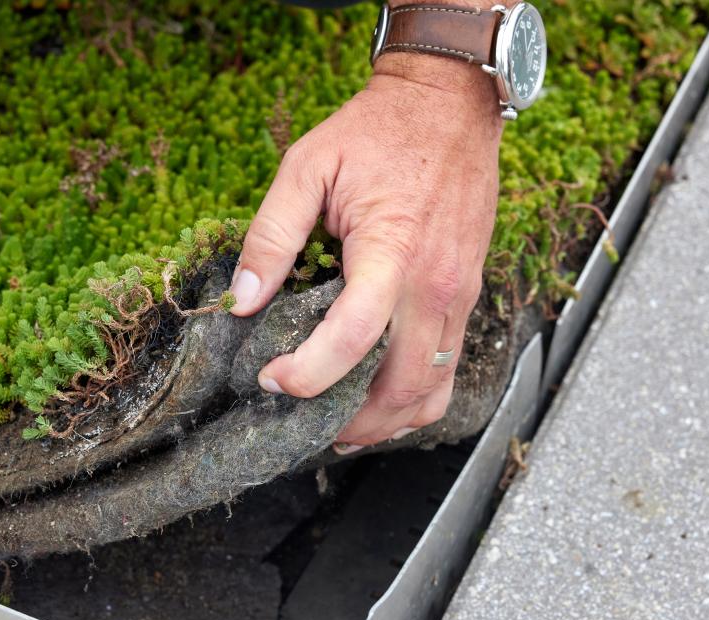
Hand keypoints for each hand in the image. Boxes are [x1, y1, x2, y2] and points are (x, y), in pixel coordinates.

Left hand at [229, 54, 502, 449]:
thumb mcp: (306, 168)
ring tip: (340, 427)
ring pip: (431, 390)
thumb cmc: (376, 132)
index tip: (270, 379)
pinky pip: (447, 368)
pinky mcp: (468, 297)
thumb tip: (241, 301)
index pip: (353, 339)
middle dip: (350, 420)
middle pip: (400, 387)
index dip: (307, 373)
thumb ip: (269, 237)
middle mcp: (436, 286)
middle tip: (301, 421)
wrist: (448, 104)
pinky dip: (414, 399)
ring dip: (386, 422)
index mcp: (392, 254)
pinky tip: (378, 400)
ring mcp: (460, 296)